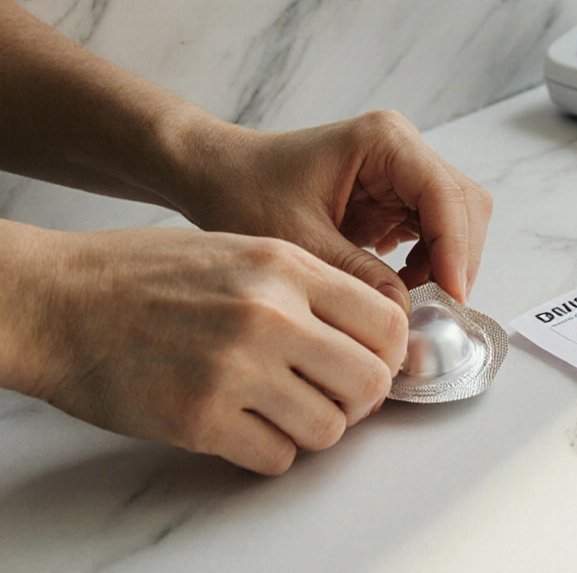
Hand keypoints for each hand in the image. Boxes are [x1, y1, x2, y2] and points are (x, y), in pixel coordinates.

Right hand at [5, 225, 407, 474]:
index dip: (390, 352)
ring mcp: (235, 370)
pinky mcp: (200, 419)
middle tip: (335, 395)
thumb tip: (370, 334)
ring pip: (329, 428)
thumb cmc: (144, 273)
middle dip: (361, 398)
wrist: (57, 299)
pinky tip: (246, 426)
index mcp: (285, 267)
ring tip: (283, 409)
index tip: (374, 362)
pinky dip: (271, 450)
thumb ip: (309, 287)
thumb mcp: (243, 249)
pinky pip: (277, 457)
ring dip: (314, 427)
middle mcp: (270, 316)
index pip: (387, 321)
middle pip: (370, 381)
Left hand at [180, 111, 491, 309]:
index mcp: (384, 141)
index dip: (455, 248)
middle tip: (438, 309)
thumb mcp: (297, 239)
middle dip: (457, 259)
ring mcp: (402, 171)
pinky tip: (399, 285)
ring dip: (445, 262)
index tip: (451, 297)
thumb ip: (353, 273)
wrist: (215, 175)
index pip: (444, 195)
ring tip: (411, 298)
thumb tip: (402, 312)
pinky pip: (434, 230)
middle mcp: (402, 148)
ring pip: (456, 219)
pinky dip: (429, 262)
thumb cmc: (244, 190)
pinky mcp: (396, 194)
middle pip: (463, 205)